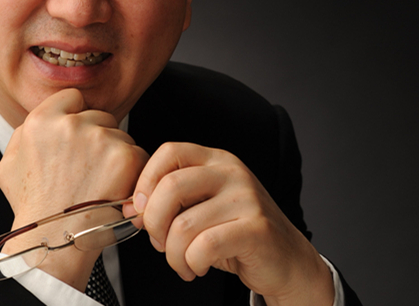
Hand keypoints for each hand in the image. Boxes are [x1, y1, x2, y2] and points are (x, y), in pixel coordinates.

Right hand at [0, 88, 147, 289]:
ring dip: (116, 154)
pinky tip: (116, 189)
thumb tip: (44, 119)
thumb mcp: (9, 164)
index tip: (77, 138)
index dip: (76, 116)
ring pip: (120, 136)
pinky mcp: (125, 157)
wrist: (54, 243)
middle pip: (100, 116)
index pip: (73, 97)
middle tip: (88, 169)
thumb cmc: (33, 207)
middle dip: (98, 137)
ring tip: (99, 184)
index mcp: (41, 120)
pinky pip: (138, 154)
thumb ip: (24, 133)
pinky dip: (133, 172)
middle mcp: (71, 124)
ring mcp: (100, 139)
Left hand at [126, 142, 333, 305]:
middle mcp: (231, 172)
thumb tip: (133, 207)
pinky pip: (205, 246)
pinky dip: (191, 263)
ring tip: (181, 262)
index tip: (139, 208)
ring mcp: (246, 198)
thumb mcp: (202, 206)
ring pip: (184, 225)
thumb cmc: (236, 233)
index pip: (169, 152)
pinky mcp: (256, 228)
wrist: (285, 260)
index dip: (145, 180)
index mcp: (215, 160)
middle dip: (153, 222)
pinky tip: (196, 267)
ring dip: (172, 253)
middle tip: (158, 242)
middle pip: (171, 186)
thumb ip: (171, 199)